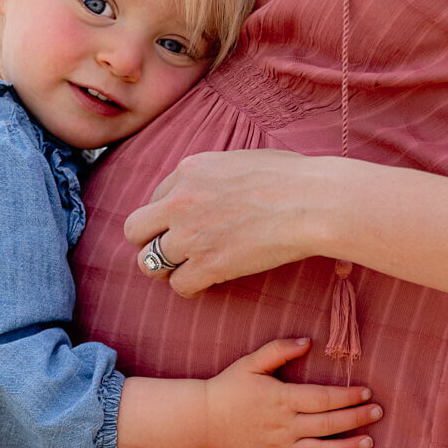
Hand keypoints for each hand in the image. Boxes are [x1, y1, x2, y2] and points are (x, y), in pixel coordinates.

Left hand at [125, 149, 341, 296]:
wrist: (312, 201)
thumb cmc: (291, 178)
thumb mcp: (239, 160)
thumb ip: (213, 175)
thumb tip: (212, 187)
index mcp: (189, 170)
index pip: (154, 199)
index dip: (167, 217)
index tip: (185, 226)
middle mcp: (180, 201)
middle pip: (135, 231)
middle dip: (150, 242)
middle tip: (172, 251)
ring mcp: (191, 235)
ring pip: (149, 263)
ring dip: (166, 269)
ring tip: (187, 270)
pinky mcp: (208, 265)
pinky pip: (178, 286)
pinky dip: (191, 288)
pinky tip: (207, 283)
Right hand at [205, 337, 381, 447]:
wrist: (201, 419)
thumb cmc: (228, 387)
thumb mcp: (251, 362)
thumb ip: (280, 349)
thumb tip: (308, 341)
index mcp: (281, 399)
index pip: (323, 398)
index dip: (347, 395)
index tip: (366, 392)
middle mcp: (283, 426)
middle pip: (328, 424)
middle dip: (356, 419)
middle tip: (378, 413)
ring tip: (368, 442)